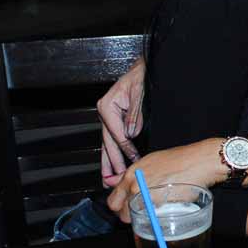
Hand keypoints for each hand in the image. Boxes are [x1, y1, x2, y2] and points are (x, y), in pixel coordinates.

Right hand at [98, 58, 146, 182]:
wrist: (142, 69)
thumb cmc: (140, 77)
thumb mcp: (140, 93)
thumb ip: (134, 114)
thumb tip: (131, 133)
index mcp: (107, 106)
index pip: (116, 133)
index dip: (125, 148)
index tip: (132, 159)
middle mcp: (105, 112)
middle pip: (108, 141)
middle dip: (112, 161)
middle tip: (113, 178)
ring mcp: (108, 116)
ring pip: (107, 143)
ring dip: (107, 161)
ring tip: (106, 178)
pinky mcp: (113, 119)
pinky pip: (112, 139)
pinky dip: (112, 152)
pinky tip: (112, 165)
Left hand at [106, 138, 222, 222]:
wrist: (201, 161)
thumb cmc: (181, 159)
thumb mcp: (152, 161)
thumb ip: (136, 176)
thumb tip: (123, 183)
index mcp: (131, 175)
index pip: (113, 200)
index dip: (120, 206)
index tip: (126, 207)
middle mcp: (135, 186)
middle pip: (122, 214)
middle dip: (129, 216)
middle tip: (140, 213)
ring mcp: (147, 197)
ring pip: (137, 219)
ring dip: (144, 218)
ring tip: (156, 210)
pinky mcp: (162, 206)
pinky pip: (153, 219)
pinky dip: (158, 218)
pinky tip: (166, 209)